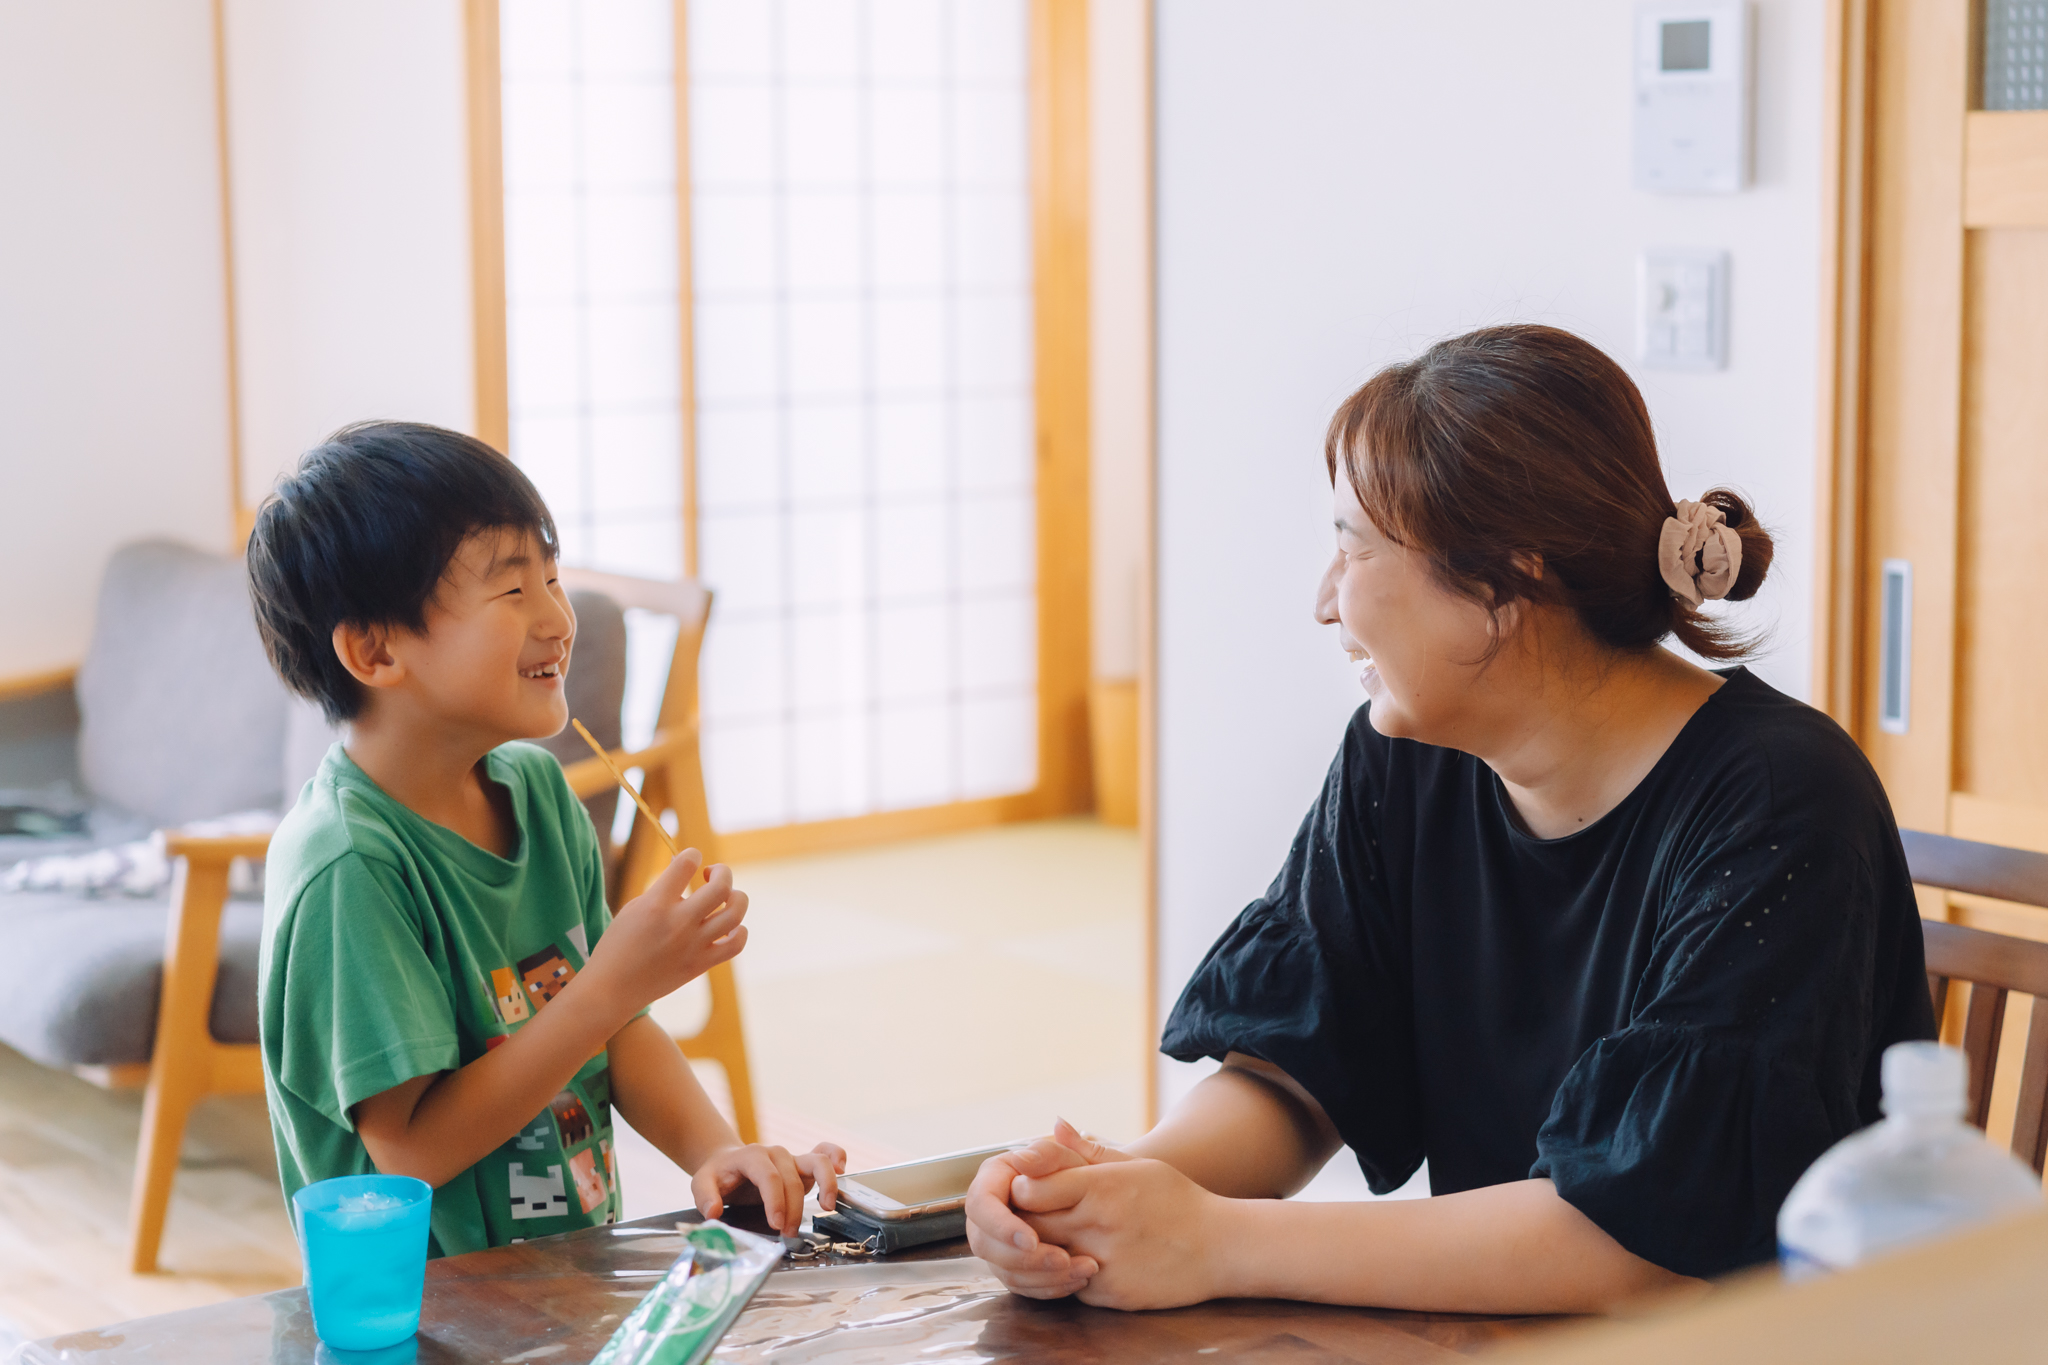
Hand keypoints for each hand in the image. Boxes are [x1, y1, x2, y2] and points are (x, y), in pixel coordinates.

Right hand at [582, 850, 747, 1017]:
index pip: (686, 864)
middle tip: (711, 875)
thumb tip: (687, 874)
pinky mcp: (701, 965)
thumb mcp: (634, 909)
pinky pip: (736, 944)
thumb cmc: (619, 945)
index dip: (692, 855)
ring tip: (725, 898)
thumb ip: (663, 891)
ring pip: (735, 913)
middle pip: (721, 886)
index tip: (691, 860)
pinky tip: (730, 926)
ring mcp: (693, 945)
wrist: (612, 989)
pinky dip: (740, 931)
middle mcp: (678, 923)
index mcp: (656, 905)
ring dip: (736, 897)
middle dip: (722, 872)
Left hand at [692, 1141, 846, 1235]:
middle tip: (787, 1233)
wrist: (727, 1163)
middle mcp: (775, 1154)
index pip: (769, 1176)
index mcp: (751, 1156)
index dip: (776, 1200)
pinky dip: (837, 1157)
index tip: (776, 1224)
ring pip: (818, 1161)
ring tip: (826, 1207)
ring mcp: (791, 1158)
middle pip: (792, 1178)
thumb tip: (714, 1212)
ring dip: (826, 1184)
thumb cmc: (718, 1175)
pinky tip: (842, 1171)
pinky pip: (826, 1152)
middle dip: (793, 1208)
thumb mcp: (702, 1183)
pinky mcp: (803, 1164)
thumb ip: (706, 1197)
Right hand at [965, 1118, 1123, 1298]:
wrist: (1091, 1194)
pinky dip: (1047, 1288)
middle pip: (985, 1244)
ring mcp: (997, 1242)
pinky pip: (1021, 1285)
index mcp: (992, 1179)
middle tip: (1063, 1260)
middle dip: (1024, 1259)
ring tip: (1081, 1272)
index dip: (1001, 1227)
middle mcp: (987, 1213)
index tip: (1032, 1240)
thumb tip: (1021, 1159)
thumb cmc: (1076, 1169)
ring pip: (1004, 1270)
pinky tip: (1077, 1281)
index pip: (981, 1205)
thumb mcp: (1067, 1156)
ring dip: (1041, 1277)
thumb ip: (1047, 1153)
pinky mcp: (1012, 1265)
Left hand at [1013, 1153, 1232, 1310]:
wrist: (1220, 1247)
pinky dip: (1066, 1275)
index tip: (1028, 1188)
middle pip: (1030, 1225)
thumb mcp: (1136, 1165)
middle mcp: (1097, 1225)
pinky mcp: (1109, 1294)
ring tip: (1052, 1239)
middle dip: (1024, 1220)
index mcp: (1101, 1187)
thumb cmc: (1176, 1200)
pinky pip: (1068, 1286)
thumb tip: (1054, 1125)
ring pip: (1043, 1259)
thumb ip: (1087, 1151)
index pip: (1031, 1189)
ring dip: (1041, 1250)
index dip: (1022, 1189)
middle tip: (1030, 1215)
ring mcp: (1103, 1264)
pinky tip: (1078, 1262)